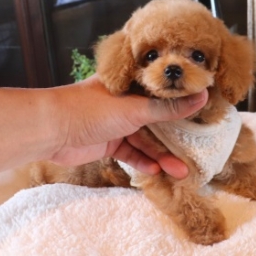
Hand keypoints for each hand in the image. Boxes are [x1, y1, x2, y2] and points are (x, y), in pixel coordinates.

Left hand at [48, 75, 207, 177]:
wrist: (51, 130)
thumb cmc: (90, 109)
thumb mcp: (135, 109)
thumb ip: (168, 108)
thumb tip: (201, 97)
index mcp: (131, 83)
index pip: (163, 89)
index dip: (183, 100)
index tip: (204, 112)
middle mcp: (125, 101)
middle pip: (157, 118)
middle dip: (175, 136)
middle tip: (196, 149)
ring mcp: (117, 122)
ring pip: (145, 139)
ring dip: (161, 155)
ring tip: (181, 171)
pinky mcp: (108, 142)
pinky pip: (131, 152)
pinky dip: (143, 162)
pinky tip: (157, 171)